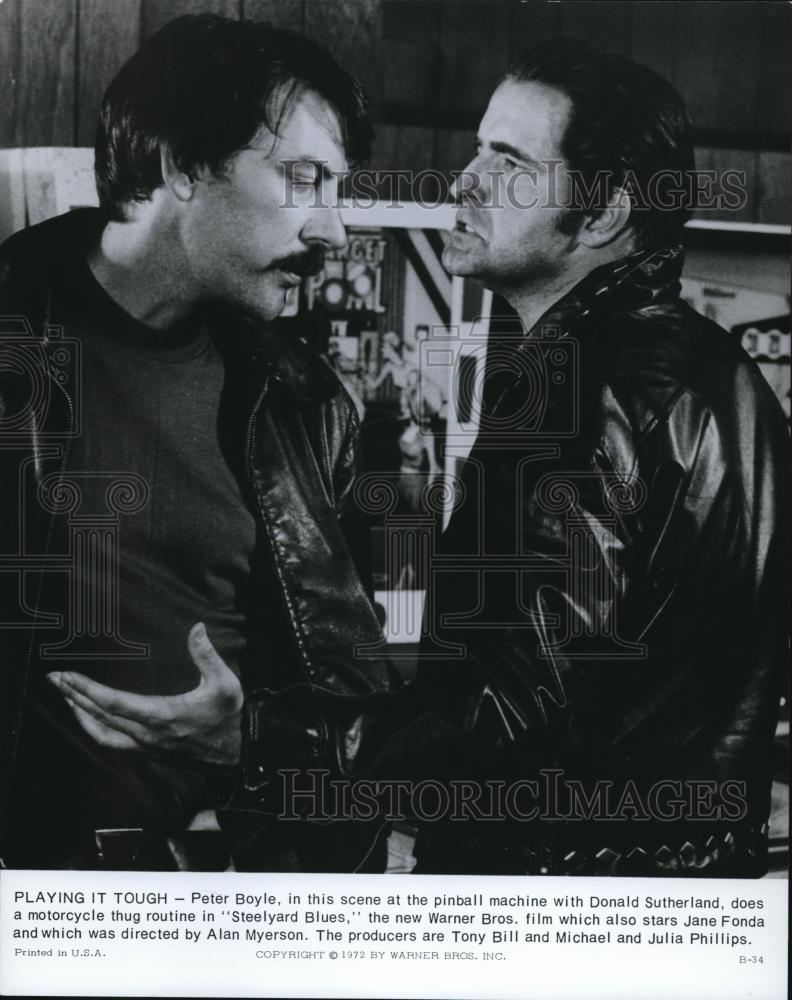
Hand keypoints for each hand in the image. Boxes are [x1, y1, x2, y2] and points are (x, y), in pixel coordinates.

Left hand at [47, 623, 242, 765]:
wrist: (234, 753)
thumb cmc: (228, 716)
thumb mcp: (225, 683)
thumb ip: (207, 655)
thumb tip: (196, 628)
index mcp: (161, 716)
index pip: (113, 703)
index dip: (87, 689)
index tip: (68, 675)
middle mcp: (147, 734)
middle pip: (99, 716)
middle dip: (73, 695)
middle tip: (54, 678)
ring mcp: (144, 746)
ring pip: (100, 732)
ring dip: (79, 713)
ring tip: (65, 695)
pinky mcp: (146, 751)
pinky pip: (109, 741)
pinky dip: (92, 727)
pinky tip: (87, 716)